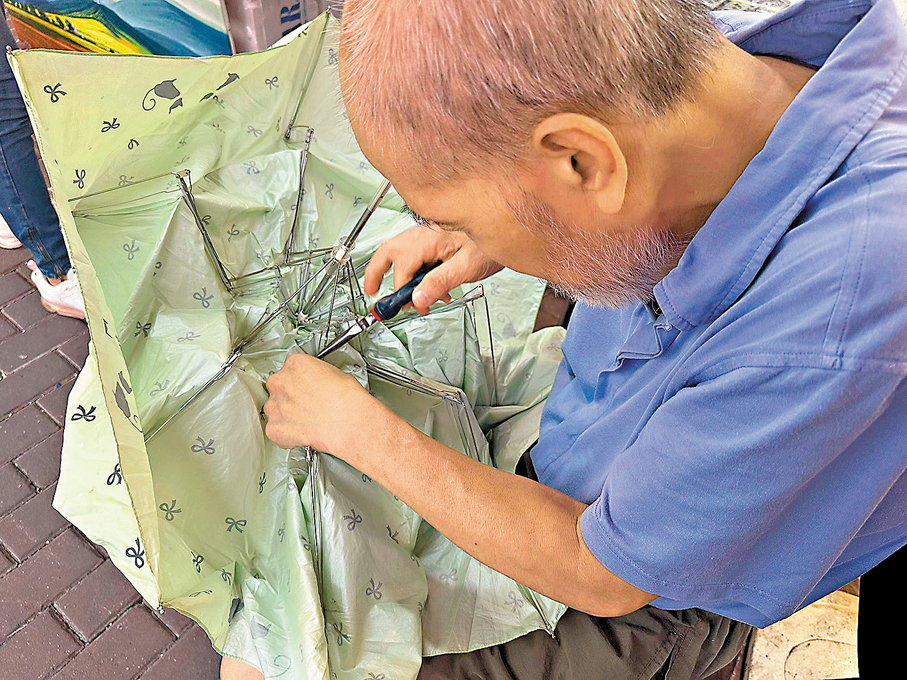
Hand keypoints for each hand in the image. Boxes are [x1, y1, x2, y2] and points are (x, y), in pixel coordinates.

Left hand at [263, 354, 383, 455]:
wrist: (347, 423)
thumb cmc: (346, 400)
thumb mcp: (337, 374)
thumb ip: (318, 376)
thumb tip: (320, 382)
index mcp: (296, 364)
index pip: (290, 369)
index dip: (299, 381)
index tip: (305, 387)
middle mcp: (280, 382)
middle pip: (278, 387)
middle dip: (290, 396)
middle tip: (306, 404)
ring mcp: (274, 405)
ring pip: (274, 409)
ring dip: (286, 415)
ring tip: (306, 420)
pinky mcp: (274, 428)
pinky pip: (275, 430)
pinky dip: (286, 434)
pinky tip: (302, 433)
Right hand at [364, 227, 502, 314]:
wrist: (509, 225)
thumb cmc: (490, 243)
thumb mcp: (466, 267)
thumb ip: (439, 283)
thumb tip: (417, 298)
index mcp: (427, 240)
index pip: (403, 270)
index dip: (405, 293)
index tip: (414, 308)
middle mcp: (422, 234)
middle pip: (387, 252)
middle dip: (376, 273)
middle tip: (372, 293)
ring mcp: (427, 235)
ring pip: (398, 251)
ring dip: (394, 272)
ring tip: (395, 293)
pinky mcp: (435, 238)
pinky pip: (414, 253)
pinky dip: (413, 270)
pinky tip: (428, 286)